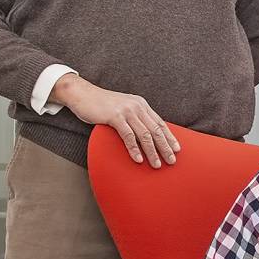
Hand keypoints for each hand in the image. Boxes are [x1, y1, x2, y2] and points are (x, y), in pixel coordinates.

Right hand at [54, 73, 179, 167]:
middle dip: (165, 147)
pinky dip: (134, 149)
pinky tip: (138, 159)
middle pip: (156, 130)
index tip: (177, 149)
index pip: (160, 122)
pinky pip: (128, 136)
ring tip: (157, 164)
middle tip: (172, 161)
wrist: (82, 94)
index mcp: (141, 104)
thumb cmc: (102, 105)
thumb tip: (144, 134)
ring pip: (144, 134)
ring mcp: (126, 111)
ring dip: (152, 151)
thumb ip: (134, 118)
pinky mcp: (115, 116)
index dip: (170, 137)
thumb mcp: (123, 108)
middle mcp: (137, 106)